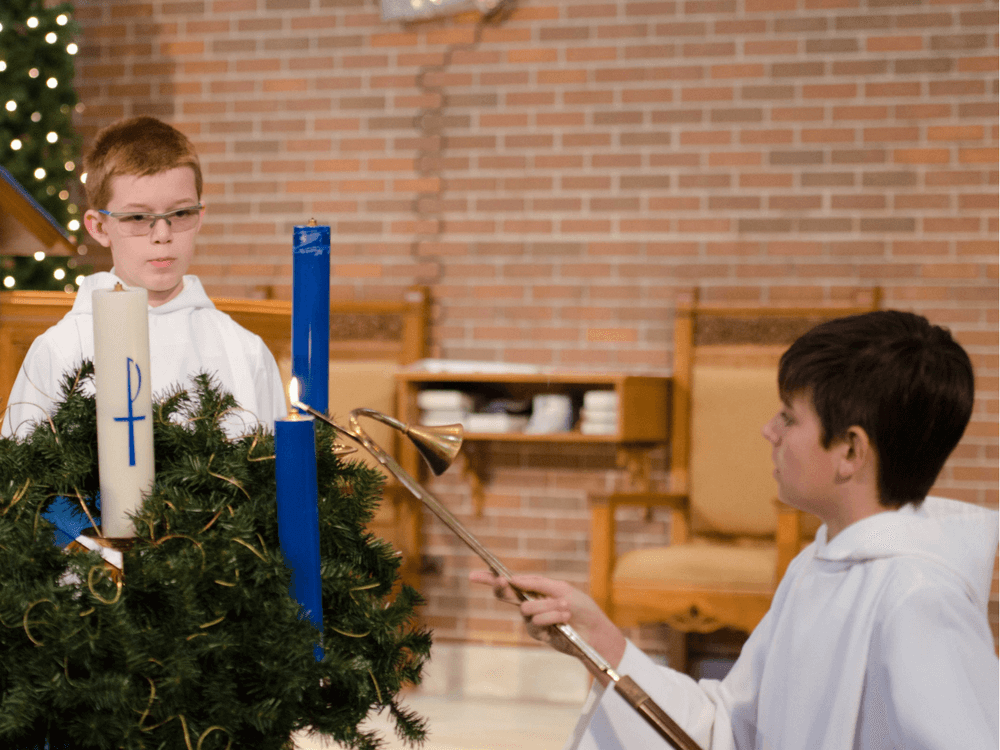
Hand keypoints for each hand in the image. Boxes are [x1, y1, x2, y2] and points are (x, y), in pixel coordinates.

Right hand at [469, 571, 626, 673]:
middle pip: (505, 595)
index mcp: (534, 591)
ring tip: (565, 607)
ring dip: (547, 606)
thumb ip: (537, 583)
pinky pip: (537, 621)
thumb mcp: (561, 588)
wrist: (594, 630)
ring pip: (525, 609)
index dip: (491, 578)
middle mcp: (529, 605)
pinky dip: (552, 616)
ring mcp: (532, 620)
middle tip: (501, 581)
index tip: (476, 574)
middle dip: (500, 587)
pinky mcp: (537, 634)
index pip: (509, 583)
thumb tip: (513, 578)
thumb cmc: (580, 607)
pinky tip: (564, 617)